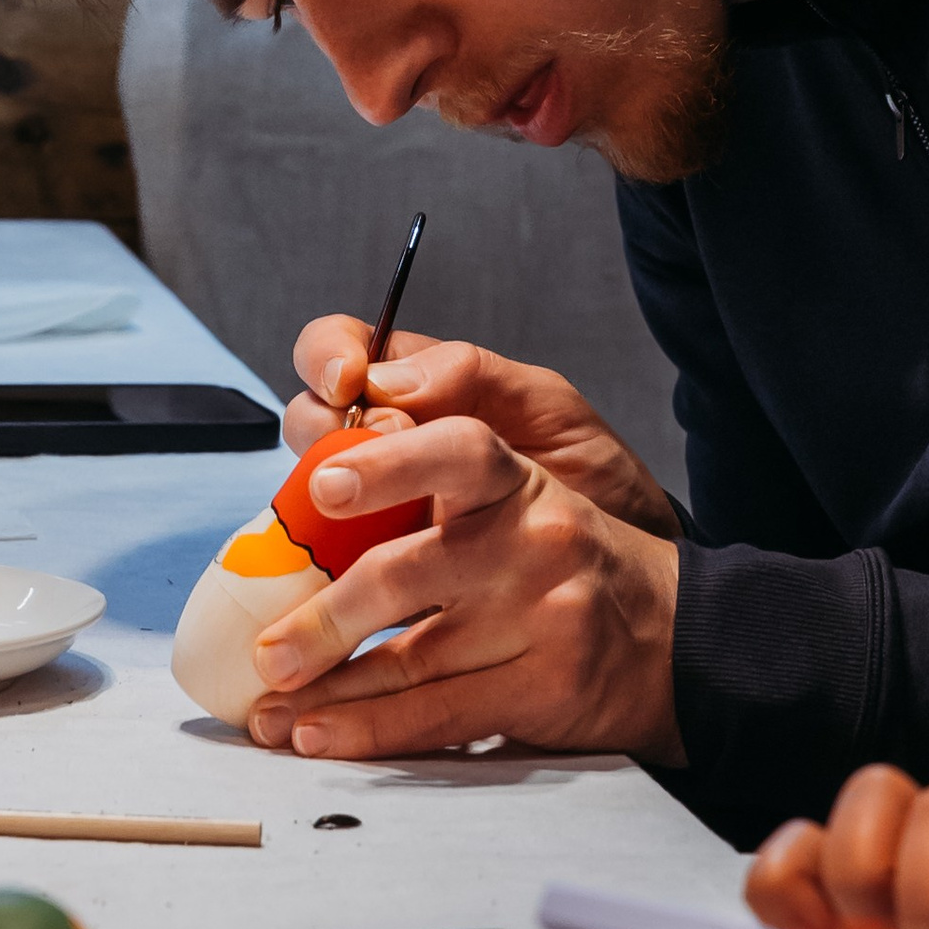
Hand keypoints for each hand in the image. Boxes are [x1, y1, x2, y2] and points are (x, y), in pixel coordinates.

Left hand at [245, 412, 680, 760]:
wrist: (680, 639)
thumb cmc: (569, 571)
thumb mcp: (519, 509)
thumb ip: (433, 508)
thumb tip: (309, 544)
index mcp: (515, 483)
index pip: (454, 454)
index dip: (385, 466)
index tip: (321, 485)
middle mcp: (532, 542)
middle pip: (404, 572)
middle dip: (321, 619)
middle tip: (266, 651)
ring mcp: (543, 617)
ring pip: (409, 658)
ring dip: (327, 691)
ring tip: (271, 710)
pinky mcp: (546, 686)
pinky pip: (437, 713)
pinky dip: (369, 730)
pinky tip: (320, 735)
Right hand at [285, 321, 677, 536]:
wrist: (625, 573)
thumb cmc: (587, 476)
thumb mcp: (547, 409)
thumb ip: (472, 376)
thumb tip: (385, 380)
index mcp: (416, 386)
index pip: (337, 349)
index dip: (326, 357)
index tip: (346, 383)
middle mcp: (381, 444)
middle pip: (308, 421)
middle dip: (325, 433)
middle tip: (371, 459)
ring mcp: (370, 510)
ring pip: (303, 494)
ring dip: (316, 508)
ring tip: (366, 528)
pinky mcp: (373, 574)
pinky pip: (324, 566)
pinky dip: (323, 570)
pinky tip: (344, 579)